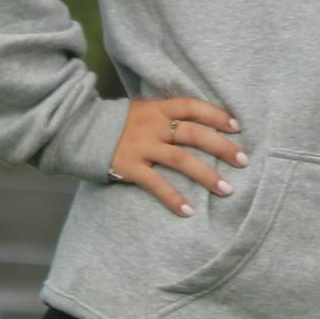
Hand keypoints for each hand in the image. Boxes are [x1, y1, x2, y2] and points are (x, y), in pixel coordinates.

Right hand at [107, 96, 245, 216]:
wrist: (75, 130)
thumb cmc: (115, 122)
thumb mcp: (141, 109)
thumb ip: (165, 113)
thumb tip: (198, 118)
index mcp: (157, 109)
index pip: (192, 107)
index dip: (216, 115)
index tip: (237, 126)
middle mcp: (152, 126)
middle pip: (194, 134)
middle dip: (222, 147)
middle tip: (244, 160)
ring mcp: (141, 146)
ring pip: (181, 159)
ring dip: (206, 175)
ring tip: (227, 189)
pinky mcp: (128, 167)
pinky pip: (155, 184)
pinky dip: (173, 198)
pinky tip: (189, 211)